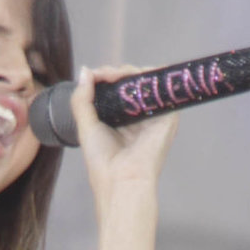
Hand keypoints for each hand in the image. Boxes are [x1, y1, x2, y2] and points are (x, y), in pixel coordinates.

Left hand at [73, 64, 178, 219]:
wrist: (121, 179)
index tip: (94, 76)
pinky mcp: (167, 115)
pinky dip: (147, 76)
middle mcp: (138, 116)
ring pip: (145, 81)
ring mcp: (153, 115)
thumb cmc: (103, 161)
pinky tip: (131, 78)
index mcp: (120, 120)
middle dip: (116, 72)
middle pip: (131, 82)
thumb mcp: (86, 126)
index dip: (106, 77)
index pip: (116, 90)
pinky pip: (161, 87)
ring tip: (114, 76)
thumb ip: (82, 98)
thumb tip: (85, 70)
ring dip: (129, 71)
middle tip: (105, 76)